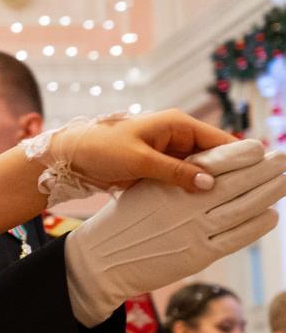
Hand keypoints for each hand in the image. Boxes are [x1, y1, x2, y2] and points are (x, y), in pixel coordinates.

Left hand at [25, 110, 237, 199]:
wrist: (71, 157)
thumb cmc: (101, 149)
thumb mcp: (139, 160)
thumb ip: (175, 171)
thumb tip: (210, 183)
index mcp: (177, 124)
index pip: (221, 141)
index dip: (242, 158)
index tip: (261, 176)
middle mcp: (178, 136)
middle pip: (216, 157)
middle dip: (230, 175)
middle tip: (253, 196)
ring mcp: (170, 152)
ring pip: (202, 170)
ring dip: (212, 185)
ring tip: (233, 206)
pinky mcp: (161, 168)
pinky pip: (186, 179)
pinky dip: (194, 191)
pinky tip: (205, 208)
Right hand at [63, 141, 285, 325]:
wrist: (103, 258)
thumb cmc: (124, 220)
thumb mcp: (145, 189)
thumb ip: (175, 177)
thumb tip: (210, 166)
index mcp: (169, 184)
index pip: (213, 163)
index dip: (240, 154)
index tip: (261, 147)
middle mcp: (184, 205)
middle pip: (235, 183)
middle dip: (264, 170)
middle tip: (284, 158)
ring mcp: (193, 230)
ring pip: (243, 208)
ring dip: (269, 193)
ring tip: (285, 181)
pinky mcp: (198, 254)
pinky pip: (236, 237)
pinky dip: (256, 226)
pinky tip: (271, 215)